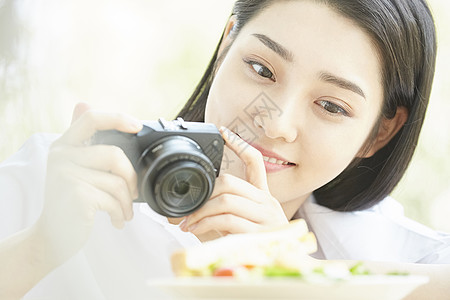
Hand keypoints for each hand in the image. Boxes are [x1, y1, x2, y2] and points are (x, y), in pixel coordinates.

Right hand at [36, 103, 142, 264]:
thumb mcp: (73, 167)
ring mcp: (67, 175)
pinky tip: (116, 221)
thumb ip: (82, 140)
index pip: (91, 119)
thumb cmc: (70, 202)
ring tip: (124, 212)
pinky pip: (114, 200)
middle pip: (114, 154)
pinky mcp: (76, 195)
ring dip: (127, 201)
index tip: (137, 126)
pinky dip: (120, 213)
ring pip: (117, 181)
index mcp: (64, 146)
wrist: (52, 237)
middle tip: (133, 193)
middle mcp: (61, 156)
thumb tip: (82, 102)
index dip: (117, 118)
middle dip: (131, 177)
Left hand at [180, 127, 287, 239]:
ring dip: (200, 211)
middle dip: (203, 193)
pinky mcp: (260, 233)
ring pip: (226, 200)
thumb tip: (184, 212)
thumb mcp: (237, 224)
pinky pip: (227, 220)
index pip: (255, 162)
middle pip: (230, 182)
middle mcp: (267, 202)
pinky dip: (206, 223)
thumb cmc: (254, 245)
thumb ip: (219, 214)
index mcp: (263, 196)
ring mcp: (266, 217)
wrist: (280, 268)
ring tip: (188, 221)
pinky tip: (196, 230)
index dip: (240, 145)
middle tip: (188, 206)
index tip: (223, 132)